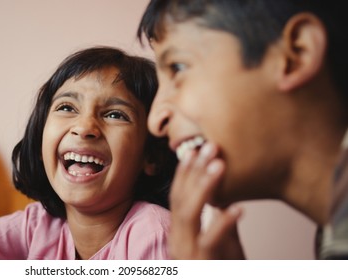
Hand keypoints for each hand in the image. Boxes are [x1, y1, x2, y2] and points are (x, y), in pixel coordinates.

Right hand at [169, 142, 244, 258]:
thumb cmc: (218, 272)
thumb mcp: (222, 246)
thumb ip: (221, 223)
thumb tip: (224, 198)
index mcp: (180, 233)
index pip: (178, 196)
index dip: (185, 172)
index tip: (194, 150)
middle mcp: (178, 240)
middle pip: (180, 199)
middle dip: (193, 171)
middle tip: (208, 146)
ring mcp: (186, 252)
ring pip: (188, 215)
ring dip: (203, 188)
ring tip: (219, 166)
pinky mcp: (200, 264)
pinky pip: (210, 242)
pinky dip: (223, 223)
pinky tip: (238, 209)